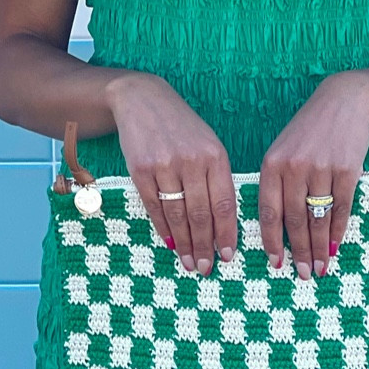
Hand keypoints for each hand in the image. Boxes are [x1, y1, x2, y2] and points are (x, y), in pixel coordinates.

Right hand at [110, 73, 237, 275]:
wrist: (142, 100)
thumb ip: (217, 178)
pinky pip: (154, 206)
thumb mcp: (208, 145)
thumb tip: (222, 223)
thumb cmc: (182, 128)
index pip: (223, 203)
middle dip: (205, 245)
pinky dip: (163, 227)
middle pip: (200, 214)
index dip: (226, 233)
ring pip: (177, 214)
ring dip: (184, 242)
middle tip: (206, 267)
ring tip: (189, 262)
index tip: (227, 255)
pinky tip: (170, 242)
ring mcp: (164, 165)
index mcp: (215, 156)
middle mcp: (192, 161)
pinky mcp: (140, 169)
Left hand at [258, 73, 368, 279]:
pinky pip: (341, 208)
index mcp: (272, 164)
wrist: (345, 102)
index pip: (269, 211)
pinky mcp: (348, 169)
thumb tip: (276, 228)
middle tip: (302, 274)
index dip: (272, 241)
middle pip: (295, 220)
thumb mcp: (283, 150)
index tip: (276, 263)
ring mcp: (322, 168)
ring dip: (319, 247)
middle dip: (299, 251)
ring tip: (320, 267)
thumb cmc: (309, 131)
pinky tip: (335, 245)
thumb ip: (277, 184)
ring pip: (318, 218)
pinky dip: (338, 230)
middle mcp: (295, 167)